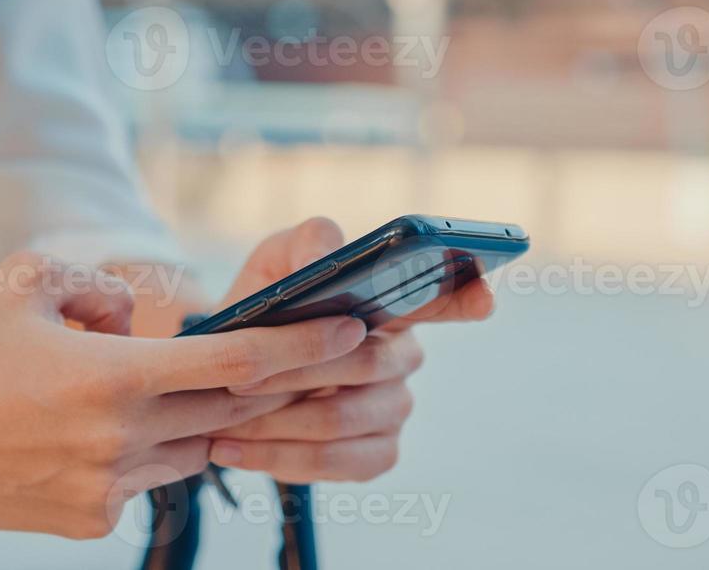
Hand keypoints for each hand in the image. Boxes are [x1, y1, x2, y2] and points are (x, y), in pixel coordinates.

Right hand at [0, 251, 371, 538]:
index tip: (354, 330)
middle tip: (323, 356)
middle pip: (227, 411)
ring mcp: (107, 489)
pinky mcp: (90, 522)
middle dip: (277, 383)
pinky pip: (147, 479)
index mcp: (111, 377)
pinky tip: (89, 429)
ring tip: (145, 386)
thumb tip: (142, 316)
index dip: (302, 346)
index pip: (232, 362)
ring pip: (188, 446)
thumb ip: (102, 285)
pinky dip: (143, 450)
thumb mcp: (27, 282)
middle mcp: (120, 440)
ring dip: (192, 416)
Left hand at [205, 218, 494, 483]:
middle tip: (239, 378)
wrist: (228, 371)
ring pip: (341, 419)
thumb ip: (305, 244)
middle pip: (365, 364)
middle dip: (296, 371)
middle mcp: (404, 357)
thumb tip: (329, 253)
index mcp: (392, 305)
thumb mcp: (274, 263)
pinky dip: (278, 458)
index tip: (482, 299)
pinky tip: (236, 450)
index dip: (468, 296)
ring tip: (226, 419)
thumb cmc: (263, 309)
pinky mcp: (376, 454)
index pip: (444, 298)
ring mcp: (394, 409)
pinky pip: (334, 463)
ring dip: (276, 421)